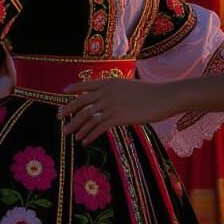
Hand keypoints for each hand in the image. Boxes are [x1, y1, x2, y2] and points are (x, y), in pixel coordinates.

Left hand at [59, 79, 175, 144]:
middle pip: (82, 102)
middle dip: (68, 111)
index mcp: (109, 82)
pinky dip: (89, 135)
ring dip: (77, 127)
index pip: (86, 84)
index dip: (74, 88)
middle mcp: (107, 92)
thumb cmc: (149, 93)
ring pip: (88, 117)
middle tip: (59, 119)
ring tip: (70, 134)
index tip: (63, 92)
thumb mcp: (128, 87)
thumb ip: (115, 91)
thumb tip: (105, 98)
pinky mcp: (119, 117)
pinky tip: (84, 141)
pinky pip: (99, 127)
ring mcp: (112, 104)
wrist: (164, 97)